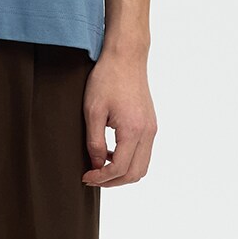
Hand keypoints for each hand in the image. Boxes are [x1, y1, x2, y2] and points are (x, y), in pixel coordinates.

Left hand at [81, 47, 156, 186]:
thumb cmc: (107, 79)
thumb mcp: (93, 111)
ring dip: (122, 173)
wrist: (126, 57)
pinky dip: (129, 160)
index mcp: (133, 130)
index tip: (85, 176)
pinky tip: (110, 152)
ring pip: (142, 166)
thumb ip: (95, 142)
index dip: (101, 177)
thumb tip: (97, 165)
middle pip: (135, 173)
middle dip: (113, 181)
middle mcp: (148, 132)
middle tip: (92, 177)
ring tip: (100, 167)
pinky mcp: (151, 124)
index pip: (120, 168)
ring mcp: (152, 128)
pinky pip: (143, 153)